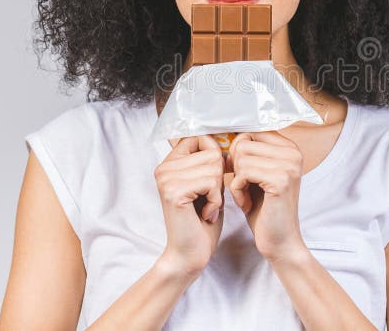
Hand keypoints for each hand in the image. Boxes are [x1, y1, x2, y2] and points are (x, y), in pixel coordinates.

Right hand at [154, 135, 224, 273]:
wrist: (191, 253)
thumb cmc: (203, 220)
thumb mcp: (209, 183)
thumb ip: (209, 160)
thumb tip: (225, 136)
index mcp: (169, 163)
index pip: (200, 137)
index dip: (216, 156)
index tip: (213, 180)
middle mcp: (163, 168)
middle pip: (212, 152)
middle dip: (219, 179)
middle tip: (207, 200)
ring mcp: (166, 179)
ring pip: (214, 167)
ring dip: (218, 192)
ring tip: (206, 207)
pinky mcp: (173, 192)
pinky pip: (211, 182)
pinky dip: (215, 200)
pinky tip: (205, 213)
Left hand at [226, 130, 305, 259]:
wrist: (279, 241)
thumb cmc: (264, 209)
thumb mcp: (257, 173)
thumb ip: (249, 152)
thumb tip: (225, 134)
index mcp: (289, 148)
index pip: (250, 133)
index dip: (238, 153)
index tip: (242, 174)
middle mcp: (293, 152)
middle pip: (243, 143)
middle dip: (236, 167)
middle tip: (245, 187)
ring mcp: (289, 165)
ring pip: (241, 157)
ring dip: (236, 180)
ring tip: (247, 196)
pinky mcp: (281, 180)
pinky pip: (242, 173)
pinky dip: (237, 190)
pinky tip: (247, 203)